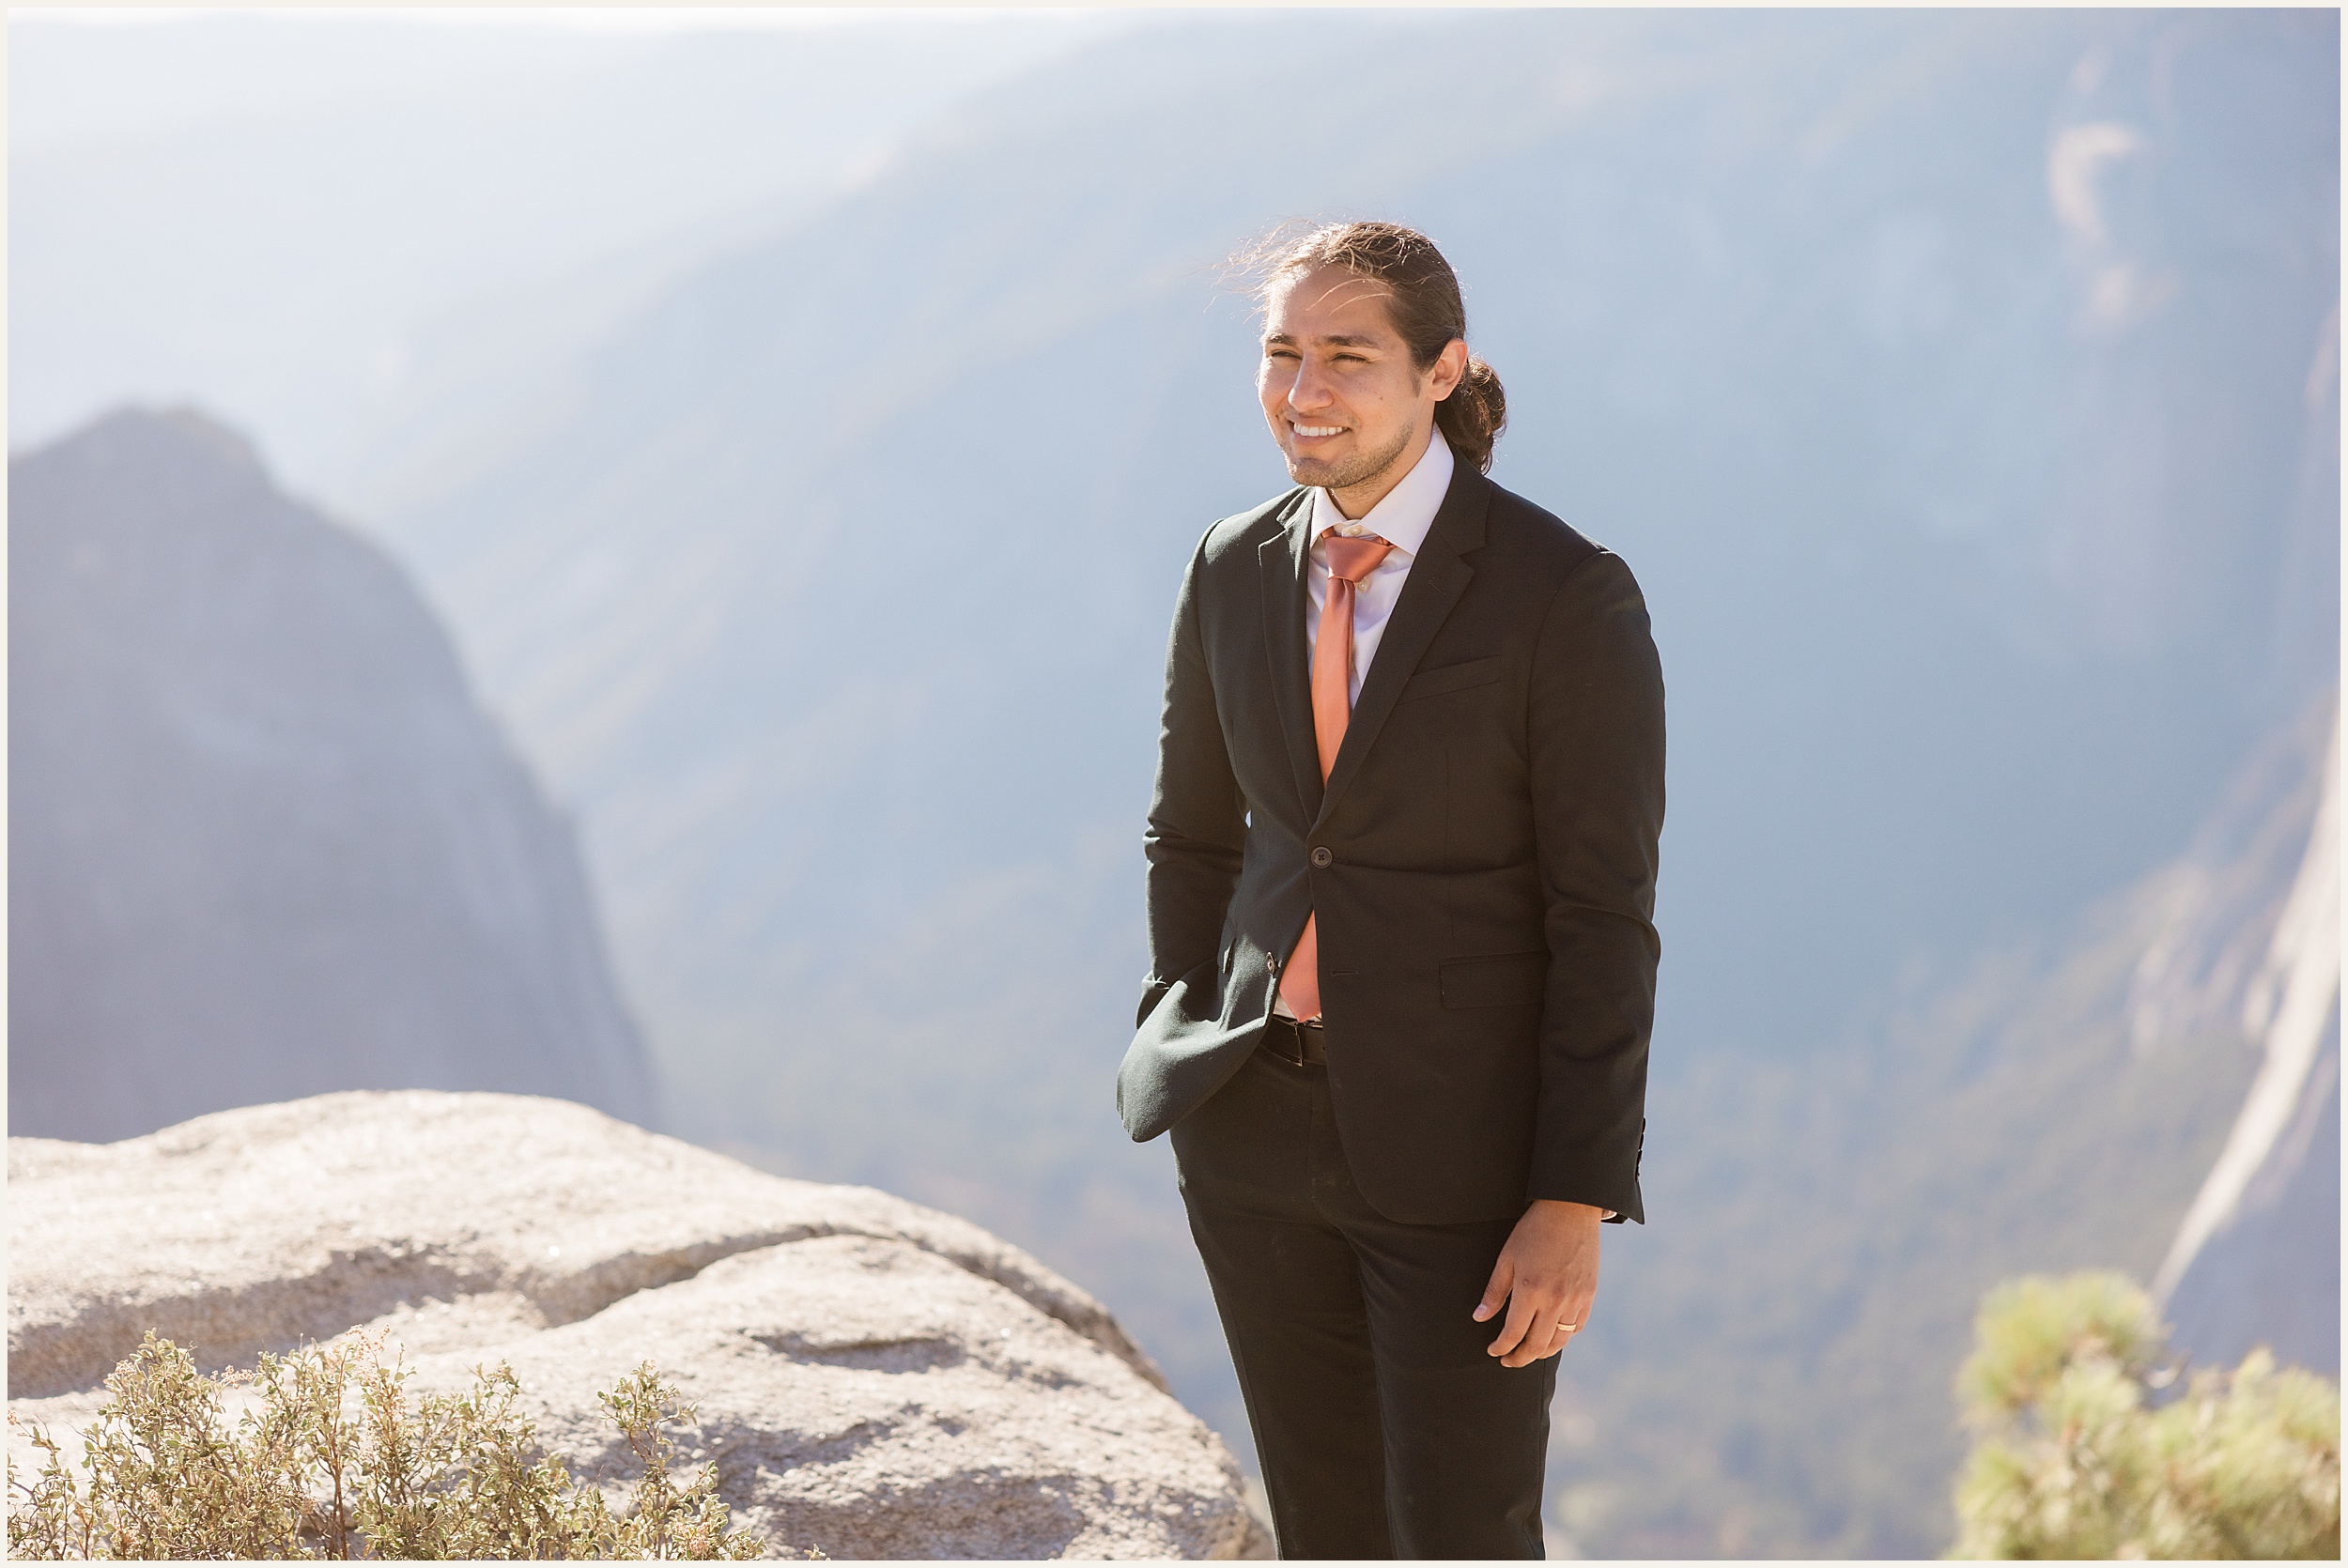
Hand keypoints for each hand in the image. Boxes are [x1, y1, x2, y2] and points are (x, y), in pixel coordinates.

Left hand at [1472, 1199, 1601, 1367]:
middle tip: (1508, 1361)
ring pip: (1558, 1341)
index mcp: (1530, 1291)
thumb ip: (1494, 1292)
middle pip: (1536, 1345)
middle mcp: (1555, 1300)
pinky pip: (1576, 1327)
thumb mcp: (1506, 1258)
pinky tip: (1551, 1336)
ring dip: (1541, 1352)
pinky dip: (1563, 1337)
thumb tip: (1480, 1318)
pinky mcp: (1589, 1295)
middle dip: (1519, 1358)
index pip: (1513, 1334)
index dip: (1500, 1347)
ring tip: (1528, 1352)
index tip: (1493, 1351)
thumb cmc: (1533, 1231)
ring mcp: (1575, 1300)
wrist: (1570, 1211)